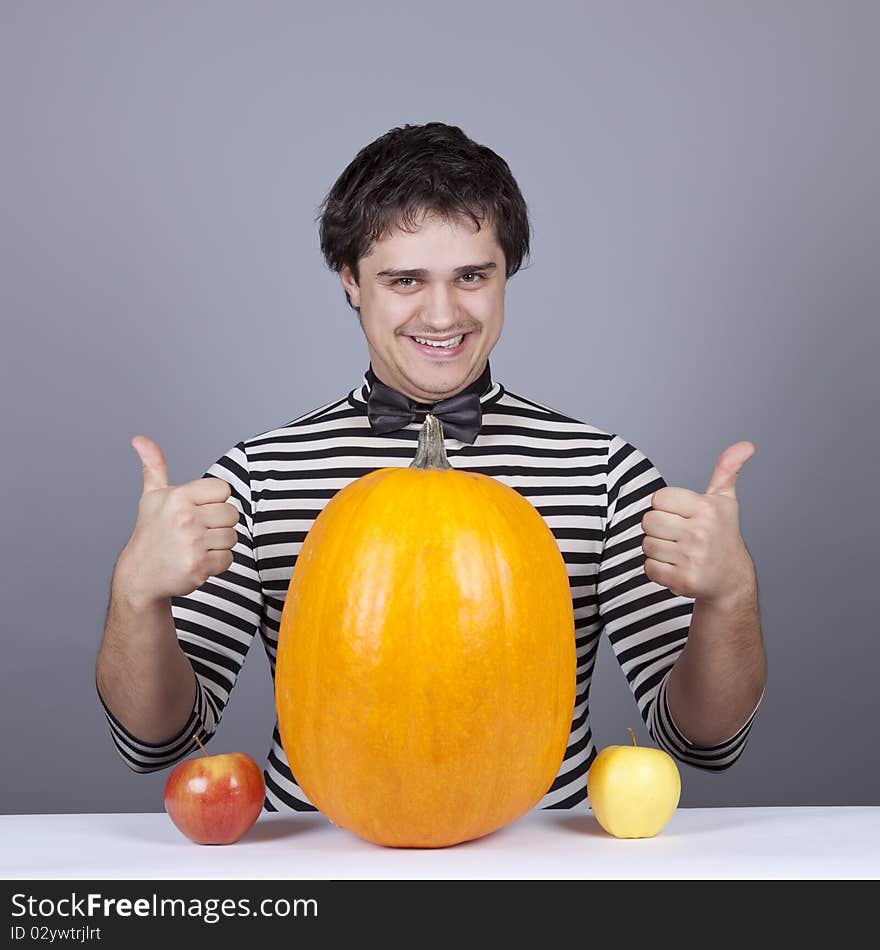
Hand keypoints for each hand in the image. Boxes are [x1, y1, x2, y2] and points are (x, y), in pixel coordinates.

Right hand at [118, 435, 239, 604]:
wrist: (140, 575)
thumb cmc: (151, 533)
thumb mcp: (152, 497)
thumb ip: (154, 466)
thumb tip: (139, 439)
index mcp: (178, 496)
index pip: (224, 490)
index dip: (215, 501)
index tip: (197, 511)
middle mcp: (185, 517)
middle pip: (232, 514)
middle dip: (219, 524)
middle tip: (197, 532)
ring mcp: (192, 543)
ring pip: (232, 537)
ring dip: (218, 544)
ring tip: (195, 547)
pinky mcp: (198, 566)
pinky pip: (228, 559)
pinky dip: (217, 563)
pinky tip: (197, 561)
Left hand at [640, 441, 755, 606]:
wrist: (731, 578)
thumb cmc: (722, 534)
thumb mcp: (725, 500)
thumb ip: (727, 470)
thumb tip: (746, 445)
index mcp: (706, 509)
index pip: (659, 498)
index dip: (665, 506)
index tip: (681, 514)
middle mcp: (701, 533)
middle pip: (648, 521)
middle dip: (658, 528)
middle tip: (678, 534)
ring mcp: (692, 558)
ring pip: (646, 545)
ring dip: (657, 549)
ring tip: (678, 551)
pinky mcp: (683, 580)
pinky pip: (648, 568)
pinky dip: (657, 569)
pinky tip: (676, 567)